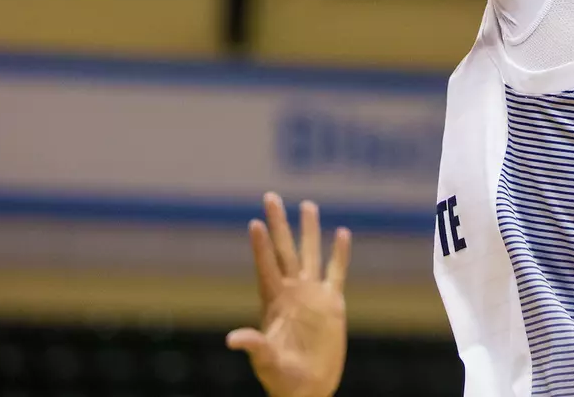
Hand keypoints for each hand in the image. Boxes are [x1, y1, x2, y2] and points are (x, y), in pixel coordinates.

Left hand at [227, 194, 351, 396]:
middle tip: (270, 196)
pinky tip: (342, 233)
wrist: (307, 388)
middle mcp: (292, 292)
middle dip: (279, 224)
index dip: (261, 247)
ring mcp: (312, 295)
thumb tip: (231, 340)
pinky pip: (337, 272)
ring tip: (307, 204)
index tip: (255, 222)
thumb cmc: (281, 378)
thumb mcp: (266, 361)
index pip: (267, 267)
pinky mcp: (332, 303)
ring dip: (309, 230)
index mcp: (274, 303)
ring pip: (311, 254)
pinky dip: (340, 254)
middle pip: (285, 251)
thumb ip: (254, 346)